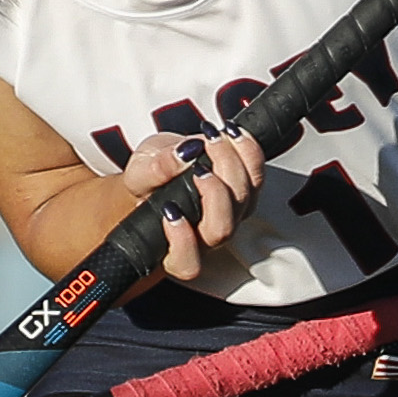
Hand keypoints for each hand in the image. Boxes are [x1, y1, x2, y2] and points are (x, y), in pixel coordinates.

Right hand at [119, 129, 264, 281]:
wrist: (163, 168)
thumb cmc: (149, 182)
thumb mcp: (139, 171)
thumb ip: (154, 169)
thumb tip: (182, 157)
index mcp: (175, 246)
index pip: (185, 263)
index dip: (182, 242)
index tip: (170, 210)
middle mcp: (208, 237)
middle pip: (222, 229)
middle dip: (214, 192)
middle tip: (196, 165)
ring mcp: (232, 215)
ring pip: (245, 202)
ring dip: (231, 164)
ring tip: (211, 138)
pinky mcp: (247, 192)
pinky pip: (257, 175)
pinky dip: (247, 150)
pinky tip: (230, 134)